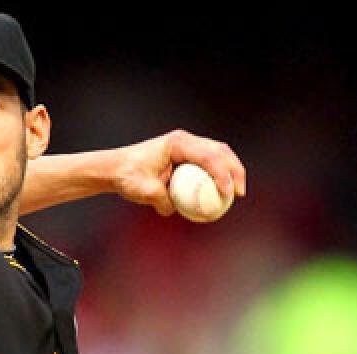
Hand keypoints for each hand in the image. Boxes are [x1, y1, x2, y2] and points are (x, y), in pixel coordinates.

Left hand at [110, 129, 246, 215]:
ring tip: (237, 193)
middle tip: (240, 193)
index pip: (207, 156)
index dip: (222, 174)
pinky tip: (221, 194)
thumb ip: (160, 200)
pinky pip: (208, 164)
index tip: (226, 193)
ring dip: (231, 171)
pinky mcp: (186, 156)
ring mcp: (187, 146)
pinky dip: (218, 176)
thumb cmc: (127, 176)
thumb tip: (174, 210)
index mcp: (177, 143)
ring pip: (218, 154)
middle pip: (220, 151)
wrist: (116, 168)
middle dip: (235, 170)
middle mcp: (185, 141)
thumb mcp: (143, 191)